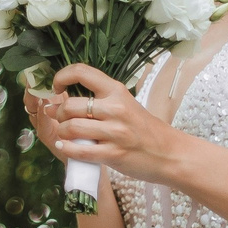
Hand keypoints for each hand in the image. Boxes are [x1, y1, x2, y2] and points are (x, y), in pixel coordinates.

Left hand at [22, 64, 184, 184]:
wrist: (170, 154)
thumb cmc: (146, 129)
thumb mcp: (126, 104)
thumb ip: (100, 100)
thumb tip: (63, 98)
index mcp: (117, 91)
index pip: (81, 72)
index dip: (61, 77)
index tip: (57, 88)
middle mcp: (115, 108)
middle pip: (70, 105)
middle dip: (58, 113)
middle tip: (60, 118)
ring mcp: (114, 132)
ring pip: (71, 127)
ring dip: (61, 131)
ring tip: (64, 133)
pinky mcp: (113, 154)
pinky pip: (79, 150)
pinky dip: (67, 148)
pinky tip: (64, 146)